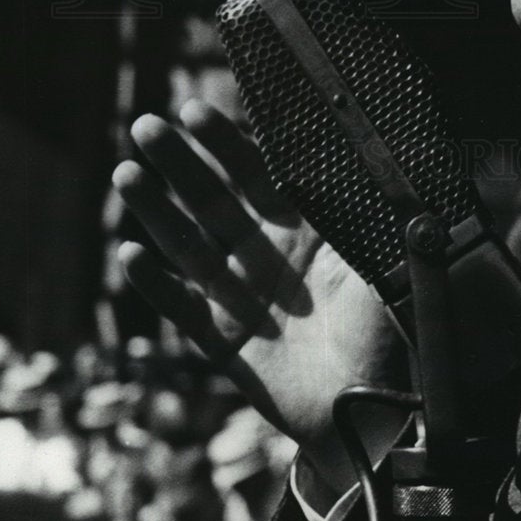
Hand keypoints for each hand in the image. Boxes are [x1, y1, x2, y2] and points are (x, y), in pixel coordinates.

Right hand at [113, 99, 407, 506]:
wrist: (382, 409)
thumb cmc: (394, 329)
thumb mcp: (383, 256)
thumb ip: (358, 206)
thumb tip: (352, 141)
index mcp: (309, 230)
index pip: (260, 174)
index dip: (227, 143)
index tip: (196, 110)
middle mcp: (269, 256)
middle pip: (215, 200)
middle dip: (181, 164)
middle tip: (147, 128)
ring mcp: (242, 297)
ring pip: (189, 245)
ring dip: (156, 211)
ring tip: (126, 174)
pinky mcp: (223, 341)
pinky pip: (182, 307)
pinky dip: (155, 283)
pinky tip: (130, 253)